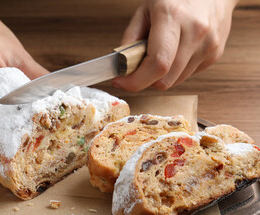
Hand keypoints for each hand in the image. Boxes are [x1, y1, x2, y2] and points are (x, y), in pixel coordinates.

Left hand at [112, 0, 237, 91]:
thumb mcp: (145, 9)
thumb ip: (131, 38)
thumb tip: (122, 65)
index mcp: (173, 16)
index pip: (157, 64)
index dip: (135, 80)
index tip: (121, 82)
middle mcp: (195, 31)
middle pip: (165, 79)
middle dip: (145, 81)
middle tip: (135, 72)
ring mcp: (208, 44)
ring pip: (175, 81)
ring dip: (160, 77)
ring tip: (157, 56)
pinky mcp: (215, 54)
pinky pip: (187, 75)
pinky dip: (174, 71)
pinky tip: (174, 53)